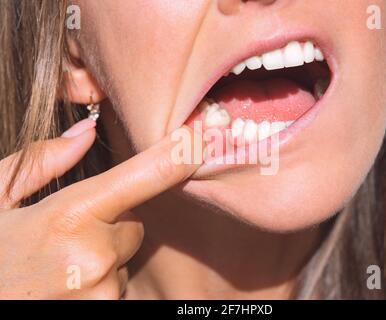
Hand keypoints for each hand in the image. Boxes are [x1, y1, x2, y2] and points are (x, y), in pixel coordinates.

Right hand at [0, 119, 200, 298]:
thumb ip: (42, 163)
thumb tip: (87, 132)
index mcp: (69, 217)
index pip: (143, 178)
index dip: (176, 157)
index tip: (201, 140)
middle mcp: (95, 257)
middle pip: (134, 224)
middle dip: (110, 223)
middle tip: (66, 234)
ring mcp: (104, 292)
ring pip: (126, 256)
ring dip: (103, 254)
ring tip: (60, 264)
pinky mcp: (106, 312)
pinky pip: (119, 284)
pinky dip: (100, 280)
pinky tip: (66, 283)